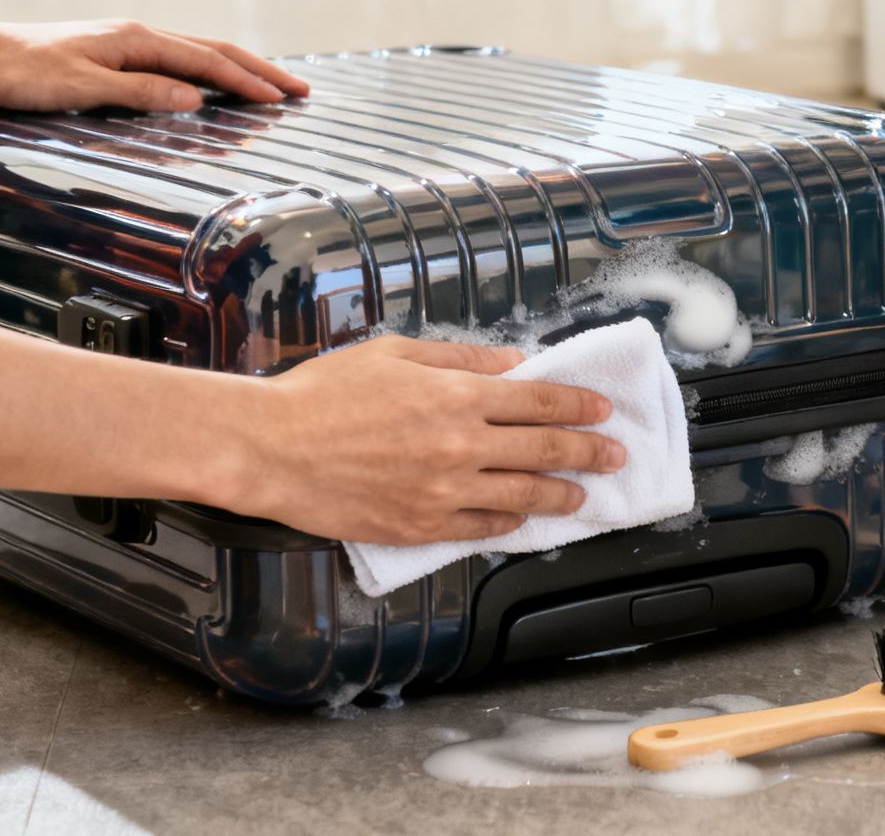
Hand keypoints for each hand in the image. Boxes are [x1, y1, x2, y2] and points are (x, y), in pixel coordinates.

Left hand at [0, 18, 308, 111]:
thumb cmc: (21, 73)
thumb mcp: (81, 86)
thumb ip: (140, 91)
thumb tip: (193, 97)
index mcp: (135, 40)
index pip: (207, 61)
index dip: (248, 81)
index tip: (283, 98)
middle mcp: (137, 36)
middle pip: (214, 50)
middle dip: (260, 70)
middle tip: (299, 89)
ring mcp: (128, 43)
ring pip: (199, 53)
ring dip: (240, 69)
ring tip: (272, 85)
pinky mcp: (116, 55)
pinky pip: (179, 60)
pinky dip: (211, 70)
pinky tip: (216, 82)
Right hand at [221, 336, 624, 544]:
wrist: (269, 449)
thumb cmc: (323, 393)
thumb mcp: (395, 353)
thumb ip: (461, 358)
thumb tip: (513, 362)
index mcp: (457, 395)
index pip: (541, 400)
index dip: (580, 405)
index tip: (604, 410)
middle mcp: (460, 445)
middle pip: (546, 450)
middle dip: (589, 452)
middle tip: (614, 455)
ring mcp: (443, 491)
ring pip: (524, 497)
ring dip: (561, 497)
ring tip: (581, 497)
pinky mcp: (420, 526)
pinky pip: (481, 530)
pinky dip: (509, 524)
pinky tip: (522, 520)